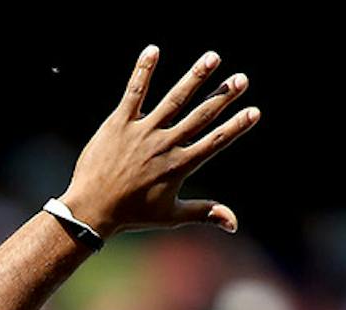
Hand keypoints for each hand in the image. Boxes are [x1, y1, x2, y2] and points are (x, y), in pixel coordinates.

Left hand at [59, 46, 259, 236]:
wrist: (91, 211)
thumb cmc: (131, 215)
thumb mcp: (171, 216)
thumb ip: (205, 212)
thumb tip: (235, 224)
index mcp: (179, 165)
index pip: (215, 142)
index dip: (235, 127)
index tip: (254, 111)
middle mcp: (165, 145)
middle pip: (200, 116)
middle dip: (223, 96)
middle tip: (242, 79)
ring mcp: (142, 132)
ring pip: (174, 99)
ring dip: (195, 77)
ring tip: (212, 58)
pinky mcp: (119, 123)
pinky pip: (134, 93)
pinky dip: (143, 72)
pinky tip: (153, 50)